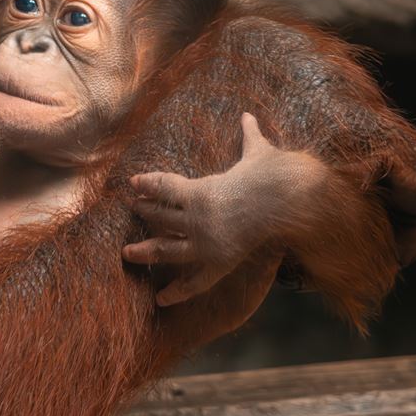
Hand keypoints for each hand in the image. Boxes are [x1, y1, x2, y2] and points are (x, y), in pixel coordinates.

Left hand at [123, 113, 326, 305]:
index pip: (163, 186)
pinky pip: (194, 280)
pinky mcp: (219, 261)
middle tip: (132, 210)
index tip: (134, 184)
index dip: (148, 184)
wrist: (289, 202)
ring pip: (166, 248)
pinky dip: (177, 291)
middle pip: (160, 217)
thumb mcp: (258, 152)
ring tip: (127, 253)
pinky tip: (160, 299)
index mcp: (199, 190)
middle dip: (144, 212)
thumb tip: (248, 116)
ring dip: (145, 249)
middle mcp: (196, 217)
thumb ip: (248, 137)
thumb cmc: (273, 175)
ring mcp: (205, 242)